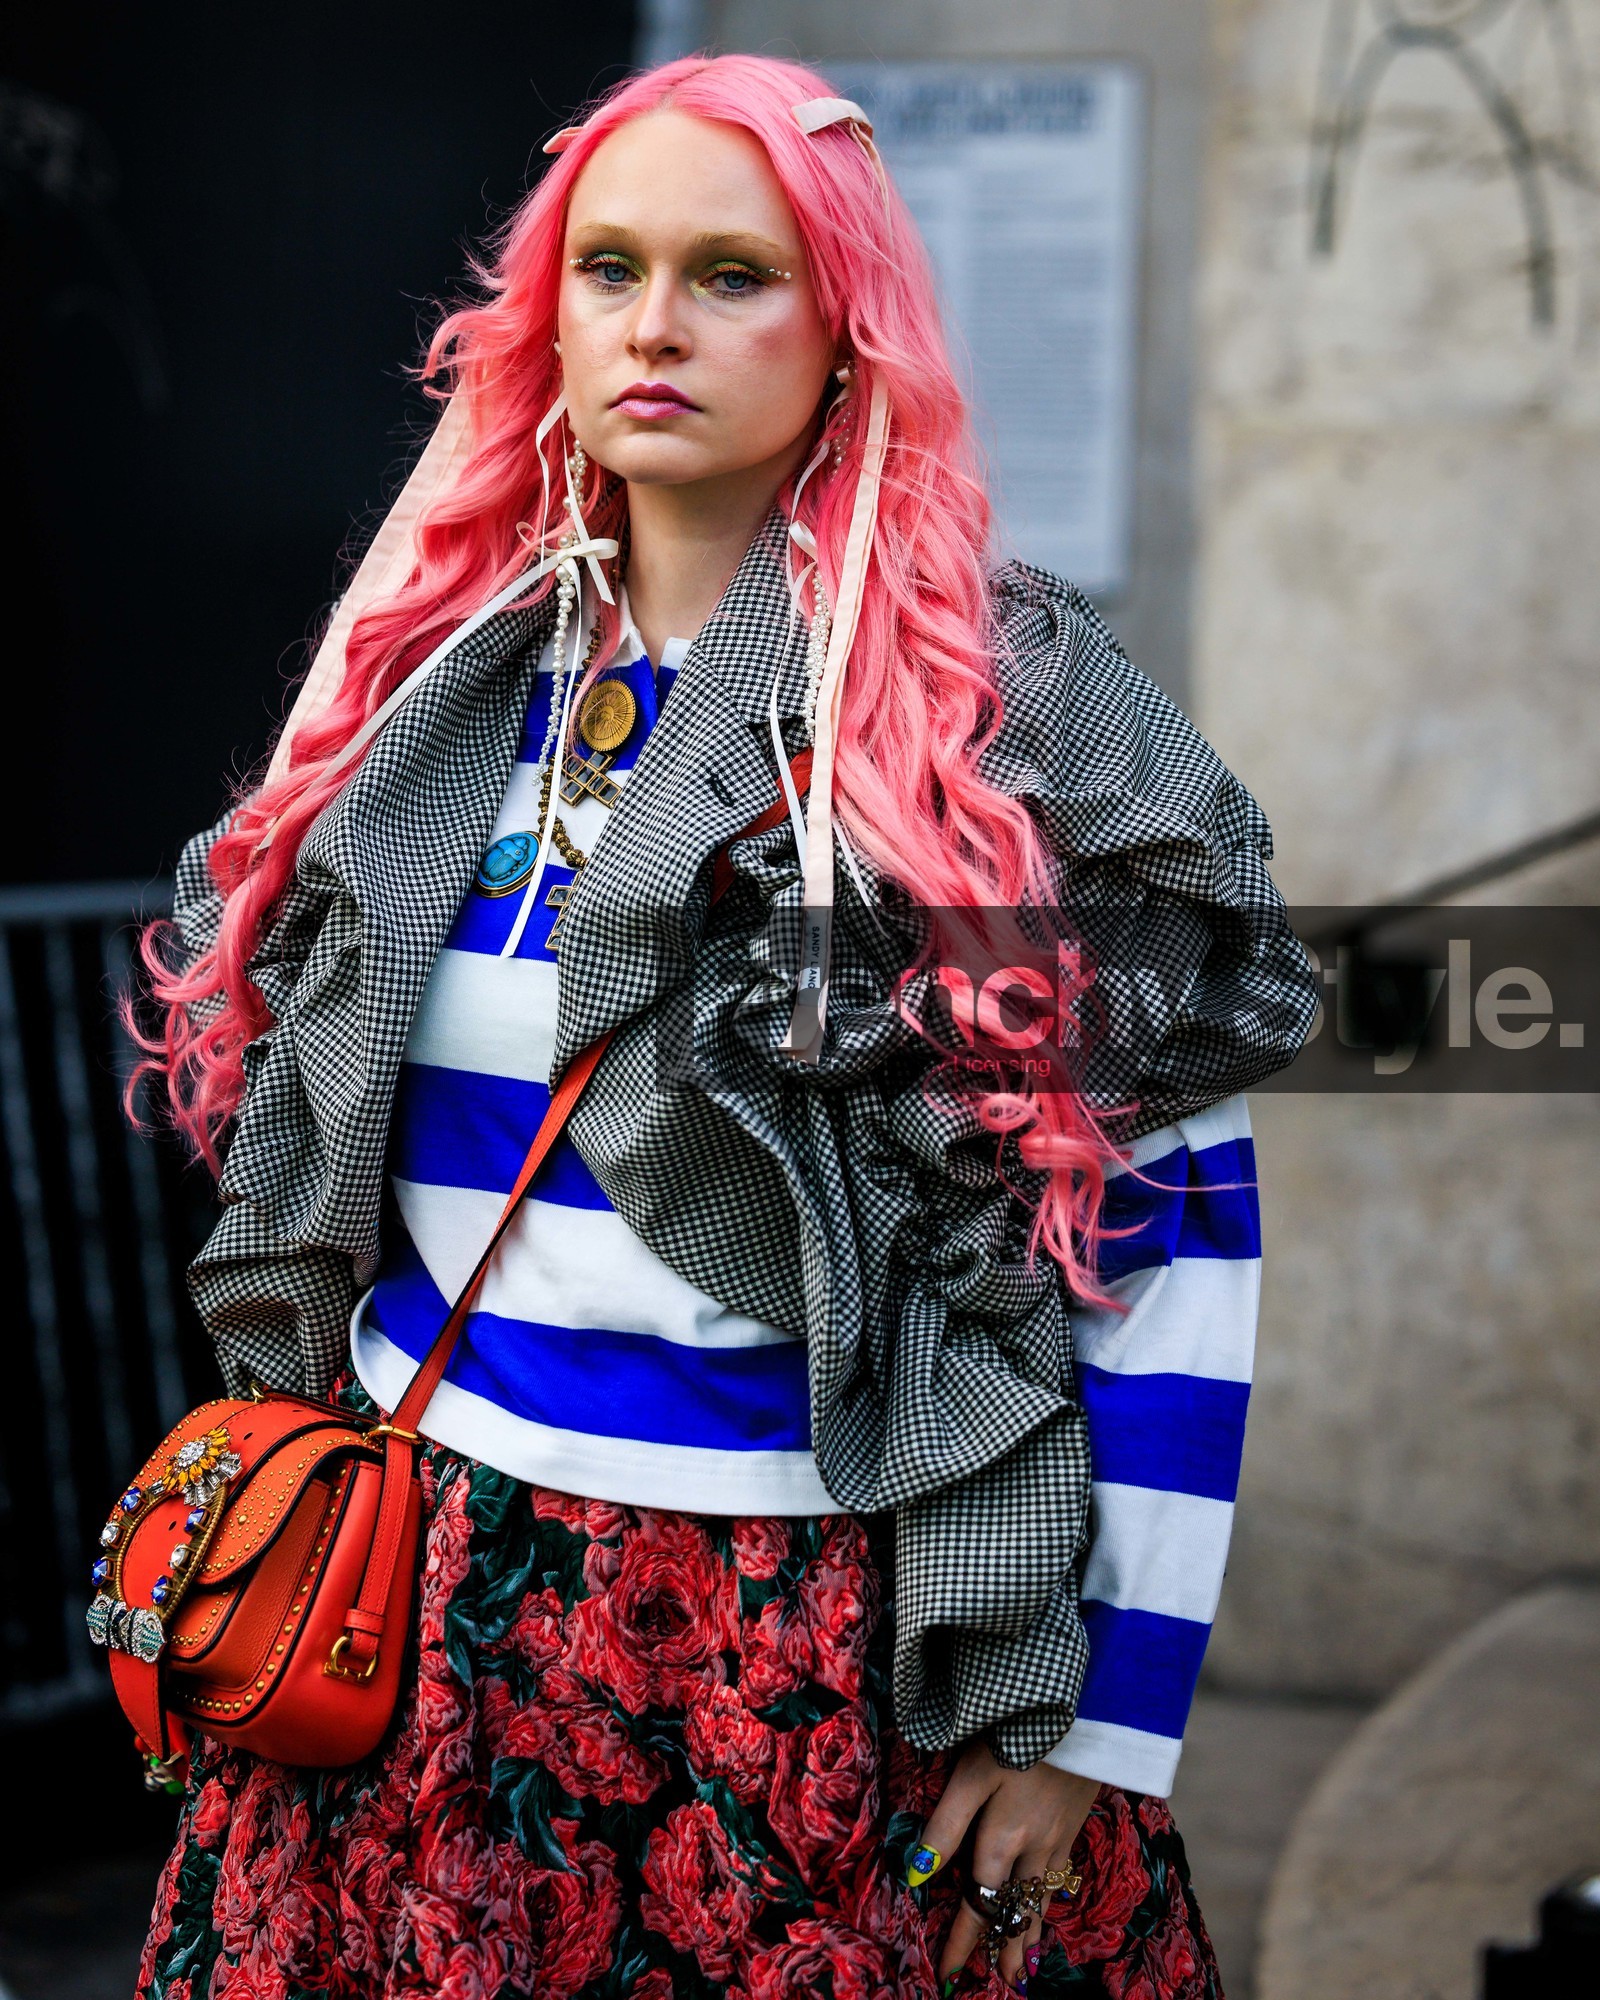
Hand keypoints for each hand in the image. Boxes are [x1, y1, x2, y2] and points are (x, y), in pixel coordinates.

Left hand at [917, 1738, 1099, 1992]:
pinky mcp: (1074, 1823)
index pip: (979, 1904)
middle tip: (1000, 1984)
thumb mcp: (972, 1774)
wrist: (1085, 1715)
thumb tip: (916, 1874)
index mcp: (1002, 1842)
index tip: (948, 1973)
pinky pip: (1061, 1879)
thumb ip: (946, 1824)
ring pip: (1042, 1900)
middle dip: (1004, 1949)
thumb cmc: (1016, 1736)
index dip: (963, 1941)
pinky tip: (1049, 1905)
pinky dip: (1051, 1903)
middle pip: (1016, 1911)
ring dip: (1030, 1935)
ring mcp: (1058, 1839)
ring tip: (1024, 1966)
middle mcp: (1032, 1851)